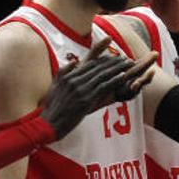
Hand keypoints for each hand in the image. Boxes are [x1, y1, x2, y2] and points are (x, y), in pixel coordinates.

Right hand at [40, 37, 155, 138]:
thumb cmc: (52, 107)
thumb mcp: (54, 86)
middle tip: (126, 58)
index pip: (89, 62)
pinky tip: (123, 76)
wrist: (50, 124)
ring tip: (128, 64)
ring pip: (103, 75)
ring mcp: (80, 89)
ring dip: (118, 68)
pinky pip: (103, 87)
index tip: (114, 55)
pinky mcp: (86, 100)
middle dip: (114, 61)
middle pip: (98, 66)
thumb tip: (74, 61)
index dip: (103, 57)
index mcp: (68, 76)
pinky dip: (114, 80)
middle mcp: (74, 80)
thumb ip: (63, 72)